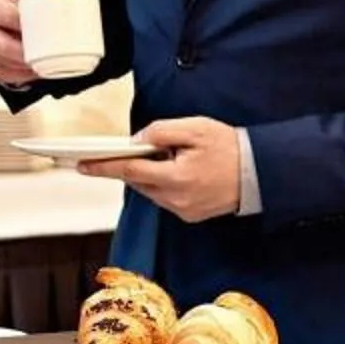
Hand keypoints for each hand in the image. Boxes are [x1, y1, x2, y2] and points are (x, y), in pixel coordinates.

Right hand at [0, 0, 48, 86]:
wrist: (9, 21)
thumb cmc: (18, 7)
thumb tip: (51, 3)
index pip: (8, 17)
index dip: (26, 25)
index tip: (43, 31)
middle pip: (2, 47)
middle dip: (24, 52)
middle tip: (45, 55)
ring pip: (4, 64)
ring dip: (25, 66)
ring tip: (44, 64)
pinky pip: (5, 75)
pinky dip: (23, 75)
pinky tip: (34, 70)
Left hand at [92, 116, 241, 221]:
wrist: (262, 173)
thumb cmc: (230, 147)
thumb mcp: (196, 128)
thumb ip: (162, 131)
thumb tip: (137, 140)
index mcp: (177, 177)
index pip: (130, 170)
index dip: (103, 166)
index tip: (82, 164)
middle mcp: (177, 199)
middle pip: (138, 181)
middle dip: (127, 166)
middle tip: (120, 152)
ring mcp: (183, 210)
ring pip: (150, 191)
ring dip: (147, 175)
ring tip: (161, 157)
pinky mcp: (190, 215)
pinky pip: (164, 198)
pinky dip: (162, 184)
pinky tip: (174, 171)